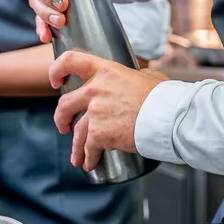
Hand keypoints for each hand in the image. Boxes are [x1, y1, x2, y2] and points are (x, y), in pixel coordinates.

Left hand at [49, 50, 167, 171]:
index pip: (71, 60)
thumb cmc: (162, 96)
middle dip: (61, 118)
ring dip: (75, 146)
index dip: (57, 70)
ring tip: (77, 156)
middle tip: (63, 125)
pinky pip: (88, 148)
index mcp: (106, 70)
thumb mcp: (146, 76)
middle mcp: (95, 89)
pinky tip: (90, 163)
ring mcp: (95, 112)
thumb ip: (132, 77)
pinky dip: (88, 158)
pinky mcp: (99, 133)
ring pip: (76, 131)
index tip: (56, 82)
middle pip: (65, 104)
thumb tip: (136, 80)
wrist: (167, 117)